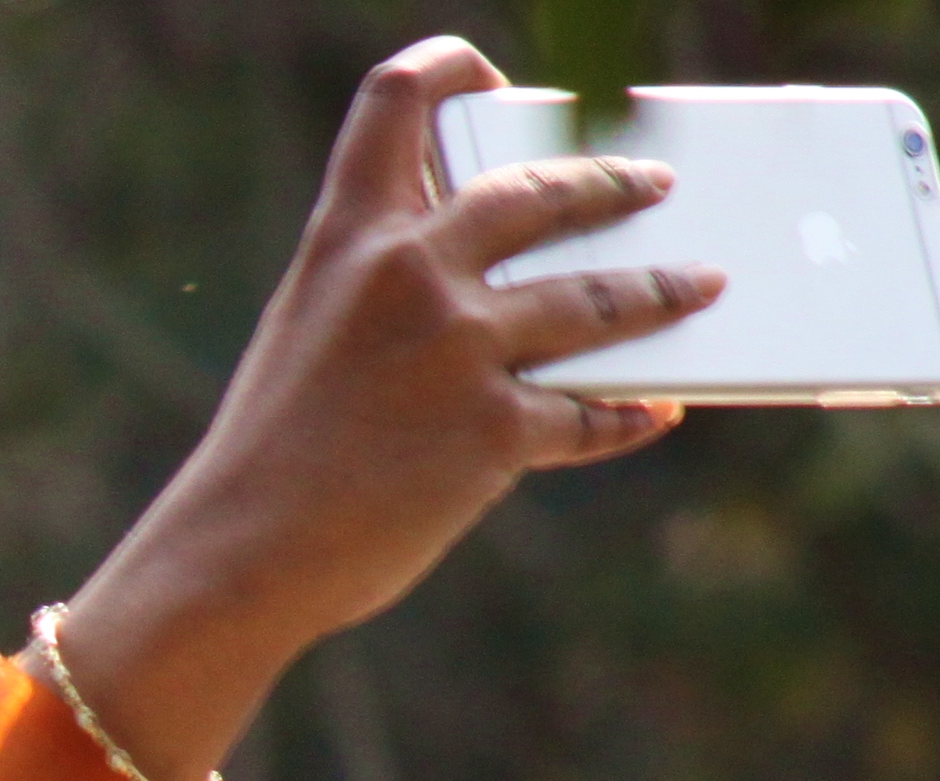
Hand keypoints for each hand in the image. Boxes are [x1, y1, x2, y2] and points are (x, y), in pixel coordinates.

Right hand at [51, 33, 726, 780]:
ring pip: (597, 296)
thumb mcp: (306, 335)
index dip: (450, 66)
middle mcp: (408, 272)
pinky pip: (588, 413)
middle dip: (610, 183)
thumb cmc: (267, 459)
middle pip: (540, 188)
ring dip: (663, 289)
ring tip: (698, 286)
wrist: (240, 554)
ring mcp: (457, 346)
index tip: (493, 78)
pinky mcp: (493, 429)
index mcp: (347, 240)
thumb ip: (379, 289)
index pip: (395, 99)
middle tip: (648, 187)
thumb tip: (486, 282)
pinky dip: (628, 416)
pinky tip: (653, 413)